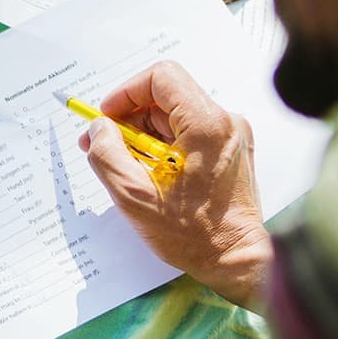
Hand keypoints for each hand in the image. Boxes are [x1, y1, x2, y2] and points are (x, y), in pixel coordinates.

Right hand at [79, 61, 271, 308]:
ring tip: (126, 166)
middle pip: (166, 98)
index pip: (161, 77)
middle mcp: (225, 122)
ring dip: (145, 135)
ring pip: (176, 117)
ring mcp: (232, 136)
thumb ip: (107, 154)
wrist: (237, 260)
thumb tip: (100, 128)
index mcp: (205, 124)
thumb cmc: (193, 234)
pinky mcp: (231, 151)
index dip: (126, 93)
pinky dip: (164, 146)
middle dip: (130, 118)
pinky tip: (150, 173)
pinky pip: (190, 134)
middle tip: (103, 144)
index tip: (106, 117)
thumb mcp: (134, 195)